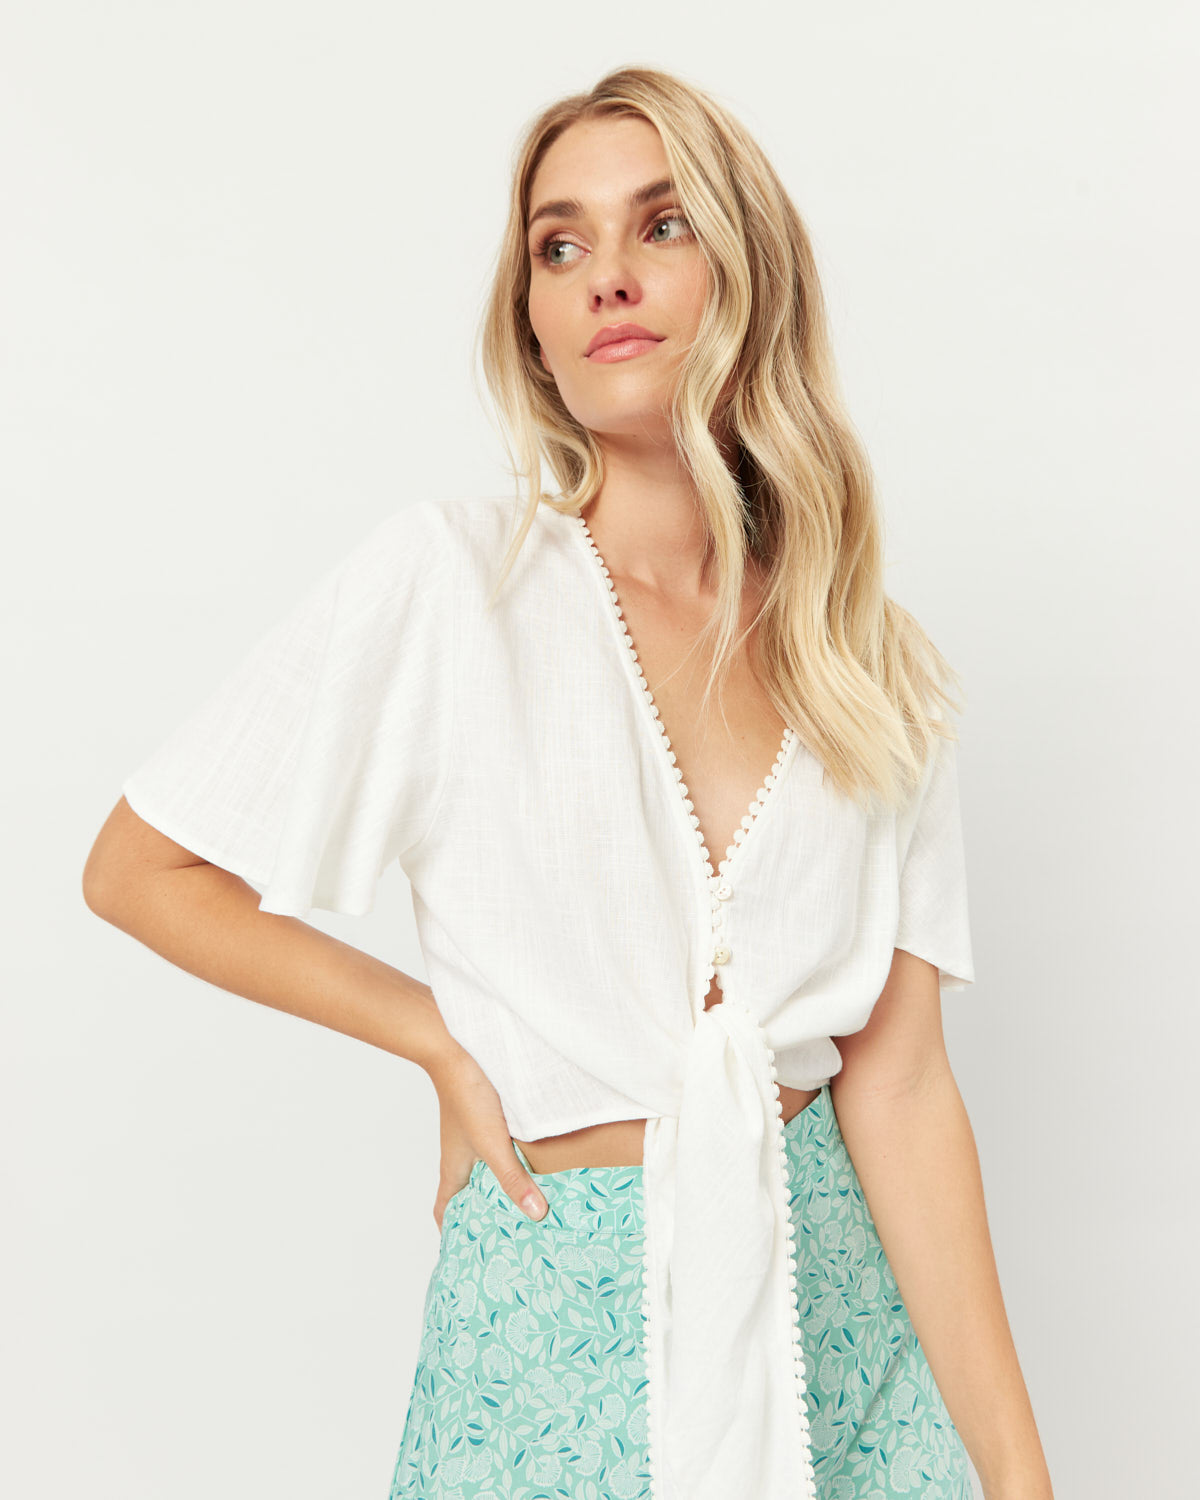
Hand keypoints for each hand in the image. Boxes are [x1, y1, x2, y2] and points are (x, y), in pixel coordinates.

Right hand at [426, 1041, 548, 1232]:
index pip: (445, 1210)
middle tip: (509, 1234)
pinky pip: (496, 1149)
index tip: (467, 1253)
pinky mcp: (486, 1117)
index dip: (453, 1233)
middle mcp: (461, 1155)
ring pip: (484, 1171)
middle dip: (484, 1215)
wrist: (459, 1047)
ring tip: (528, 1202)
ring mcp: (473, 1136)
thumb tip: (536, 1215)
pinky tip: (535, 1162)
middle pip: (468, 1194)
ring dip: (500, 1187)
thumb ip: (514, 1179)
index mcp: (454, 1169)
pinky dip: (510, 1162)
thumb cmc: (466, 1096)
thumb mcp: (494, 1144)